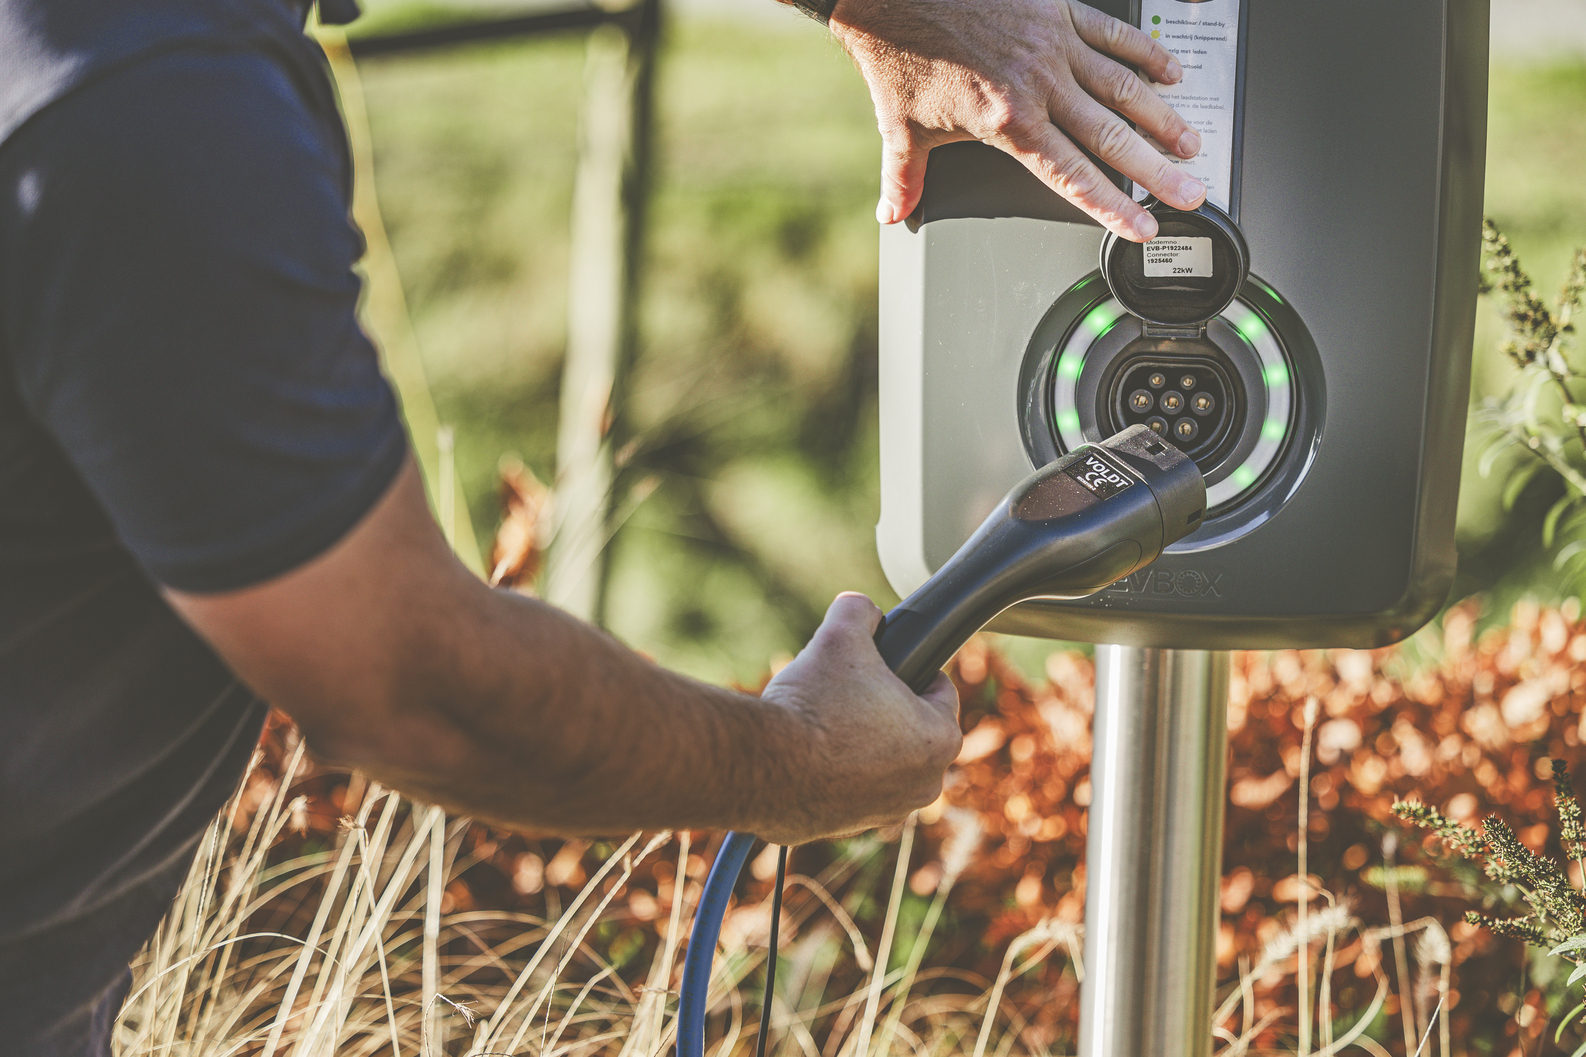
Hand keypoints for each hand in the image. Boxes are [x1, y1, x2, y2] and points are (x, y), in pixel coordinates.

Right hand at [756, 592, 960, 843]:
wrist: (761, 765)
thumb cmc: (812, 703)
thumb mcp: (839, 634)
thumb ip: (859, 612)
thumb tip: (860, 609)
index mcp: (939, 738)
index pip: (938, 689)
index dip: (909, 668)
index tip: (883, 664)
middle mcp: (922, 785)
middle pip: (909, 730)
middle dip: (881, 708)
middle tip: (845, 688)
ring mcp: (884, 813)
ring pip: (878, 763)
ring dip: (857, 743)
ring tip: (820, 719)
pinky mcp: (844, 828)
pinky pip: (845, 790)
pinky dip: (829, 772)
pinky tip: (802, 752)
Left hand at [831, 0, 1204, 241]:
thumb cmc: (900, 51)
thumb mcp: (899, 124)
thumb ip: (904, 176)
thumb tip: (893, 211)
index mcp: (1007, 121)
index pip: (1071, 176)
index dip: (1111, 207)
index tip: (1142, 227)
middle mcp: (1039, 85)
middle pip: (1112, 138)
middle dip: (1156, 171)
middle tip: (1189, 192)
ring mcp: (1054, 45)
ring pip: (1123, 88)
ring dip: (1162, 118)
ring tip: (1190, 143)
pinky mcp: (1057, 11)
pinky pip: (1114, 34)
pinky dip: (1146, 54)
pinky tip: (1170, 71)